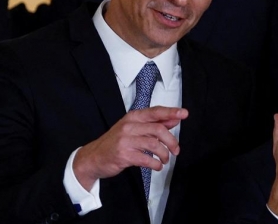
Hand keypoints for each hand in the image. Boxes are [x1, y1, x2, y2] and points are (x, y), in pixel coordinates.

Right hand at [72, 106, 187, 189]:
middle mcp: (129, 126)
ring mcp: (125, 140)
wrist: (94, 157)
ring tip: (165, 160)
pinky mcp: (123, 155)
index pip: (155, 112)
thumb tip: (173, 120)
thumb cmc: (115, 142)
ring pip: (154, 144)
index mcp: (133, 117)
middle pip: (158, 129)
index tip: (184, 114)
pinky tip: (157, 166)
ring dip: (164, 154)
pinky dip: (155, 164)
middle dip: (171, 141)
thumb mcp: (133, 129)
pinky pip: (146, 159)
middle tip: (176, 150)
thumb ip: (153, 124)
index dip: (171, 112)